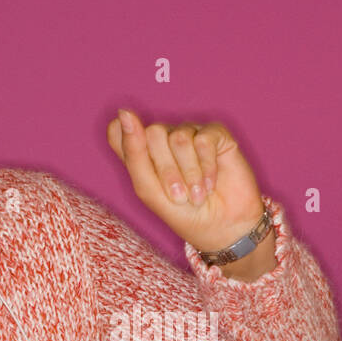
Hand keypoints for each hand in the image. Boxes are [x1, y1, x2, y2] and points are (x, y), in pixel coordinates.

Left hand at [106, 109, 264, 253]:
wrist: (222, 228)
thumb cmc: (182, 213)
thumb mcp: (149, 190)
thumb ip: (133, 153)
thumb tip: (124, 112)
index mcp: (141, 151)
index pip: (119, 129)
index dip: (129, 142)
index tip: (144, 169)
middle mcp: (164, 138)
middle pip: (153, 132)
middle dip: (167, 171)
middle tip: (179, 196)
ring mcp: (190, 134)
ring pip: (179, 138)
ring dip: (189, 173)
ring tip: (197, 195)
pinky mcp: (215, 135)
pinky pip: (204, 140)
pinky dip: (207, 167)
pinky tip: (211, 184)